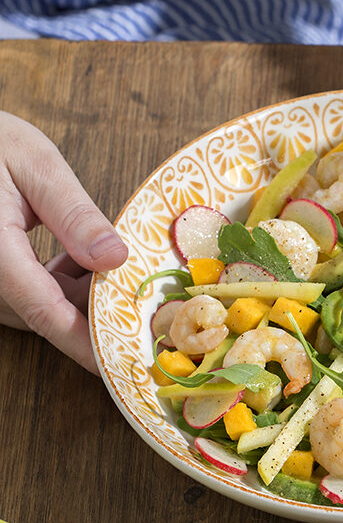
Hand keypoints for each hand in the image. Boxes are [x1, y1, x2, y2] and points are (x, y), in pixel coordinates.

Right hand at [0, 112, 127, 370]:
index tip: (121, 358)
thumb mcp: (35, 164)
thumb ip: (74, 214)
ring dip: (75, 294)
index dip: (86, 341)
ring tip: (110, 262)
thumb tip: (116, 258)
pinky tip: (77, 256)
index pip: (45, 312)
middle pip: (43, 314)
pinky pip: (24, 294)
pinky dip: (56, 283)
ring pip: (35, 307)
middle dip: (92, 310)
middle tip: (139, 295)